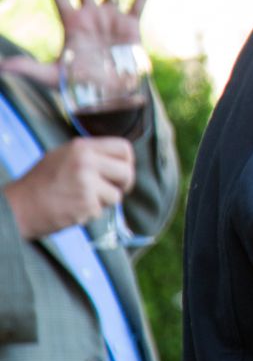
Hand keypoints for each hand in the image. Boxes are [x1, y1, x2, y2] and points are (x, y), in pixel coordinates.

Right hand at [2, 138, 135, 239]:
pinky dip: (91, 213)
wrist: (17, 207)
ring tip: (80, 199)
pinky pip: (102, 210)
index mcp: (81, 147)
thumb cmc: (40, 183)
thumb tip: (119, 161)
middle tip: (110, 191)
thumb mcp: (63, 157)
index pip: (124, 148)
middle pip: (127, 171)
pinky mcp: (86, 204)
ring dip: (104, 201)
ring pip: (116, 195)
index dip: (127, 162)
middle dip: (122, 184)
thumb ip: (90, 155)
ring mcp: (87, 183)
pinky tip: (73, 208)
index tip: (119, 172)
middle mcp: (86, 162)